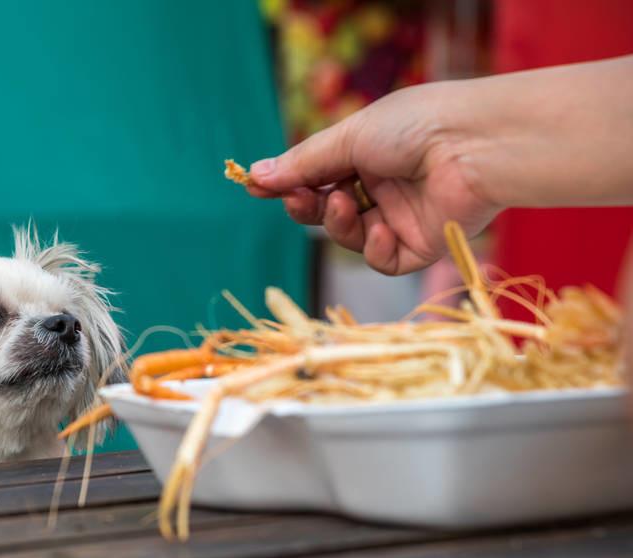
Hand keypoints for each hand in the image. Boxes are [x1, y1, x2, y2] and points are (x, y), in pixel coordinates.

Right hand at [247, 82, 500, 275]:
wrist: (473, 145)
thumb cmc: (415, 126)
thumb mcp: (348, 138)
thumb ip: (302, 164)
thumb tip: (253, 175)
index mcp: (368, 153)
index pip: (317, 176)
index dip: (289, 185)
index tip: (255, 188)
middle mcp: (384, 186)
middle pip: (328, 211)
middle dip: (308, 207)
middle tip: (298, 199)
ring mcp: (402, 217)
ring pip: (352, 238)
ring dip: (339, 226)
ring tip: (346, 205)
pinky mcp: (422, 246)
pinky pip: (384, 261)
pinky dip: (376, 250)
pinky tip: (382, 229)